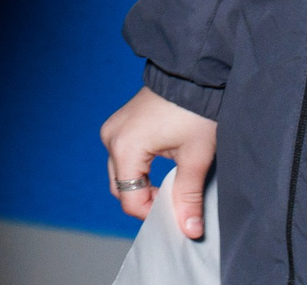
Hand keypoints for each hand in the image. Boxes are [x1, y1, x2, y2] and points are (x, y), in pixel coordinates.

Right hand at [100, 86, 216, 237]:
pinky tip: (162, 173)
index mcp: (124, 147)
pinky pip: (123, 158)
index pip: (129, 199)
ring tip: (172, 189)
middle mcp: (111, 139)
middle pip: (121, 188)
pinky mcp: (120, 126)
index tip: (178, 218)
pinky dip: (140, 171)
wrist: (191, 77)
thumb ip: (188, 197)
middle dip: (146, 202)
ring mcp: (113, 130)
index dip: (153, 215)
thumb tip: (189, 230)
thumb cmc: (193, 113)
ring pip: (122, 174)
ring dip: (143, 187)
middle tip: (176, 206)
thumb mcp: (195, 158)